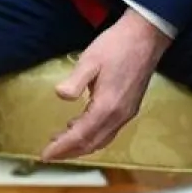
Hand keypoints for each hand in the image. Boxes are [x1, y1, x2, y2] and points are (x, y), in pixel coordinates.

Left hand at [41, 9, 172, 161]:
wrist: (146, 37)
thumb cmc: (116, 46)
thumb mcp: (90, 60)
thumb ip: (75, 81)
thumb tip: (60, 95)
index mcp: (108, 106)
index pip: (81, 135)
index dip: (62, 147)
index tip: (45, 155)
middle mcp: (119, 116)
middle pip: (93, 143)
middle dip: (70, 152)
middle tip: (50, 155)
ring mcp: (127, 113)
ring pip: (102, 139)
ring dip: (81, 145)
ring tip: (61, 143)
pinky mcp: (130, 107)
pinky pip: (109, 131)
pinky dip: (93, 136)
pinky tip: (80, 127)